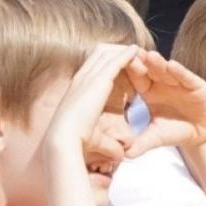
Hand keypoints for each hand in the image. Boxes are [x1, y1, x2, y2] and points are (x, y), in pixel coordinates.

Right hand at [43, 44, 139, 162]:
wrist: (64, 140)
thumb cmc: (77, 143)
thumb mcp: (97, 139)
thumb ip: (110, 144)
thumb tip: (121, 155)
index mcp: (78, 89)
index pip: (94, 67)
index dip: (109, 64)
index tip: (125, 66)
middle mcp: (81, 78)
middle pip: (99, 53)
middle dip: (117, 52)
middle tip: (135, 55)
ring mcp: (89, 77)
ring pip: (107, 52)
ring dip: (123, 51)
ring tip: (140, 52)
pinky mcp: (99, 79)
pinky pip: (115, 59)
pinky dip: (127, 54)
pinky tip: (138, 50)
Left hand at [125, 50, 205, 155]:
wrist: (202, 133)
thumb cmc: (176, 130)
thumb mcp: (156, 137)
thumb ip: (141, 143)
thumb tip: (124, 155)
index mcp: (149, 91)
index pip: (136, 79)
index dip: (127, 73)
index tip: (114, 66)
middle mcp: (163, 82)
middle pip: (149, 70)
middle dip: (140, 62)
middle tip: (129, 55)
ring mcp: (179, 82)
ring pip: (166, 70)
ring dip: (158, 63)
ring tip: (149, 56)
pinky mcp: (196, 85)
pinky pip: (186, 77)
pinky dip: (180, 71)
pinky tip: (173, 66)